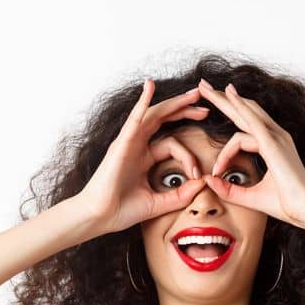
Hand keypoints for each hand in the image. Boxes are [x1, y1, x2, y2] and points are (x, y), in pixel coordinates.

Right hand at [73, 79, 211, 235]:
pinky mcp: (122, 143)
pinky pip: (134, 118)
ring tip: (193, 94)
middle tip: (205, 105)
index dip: (189, 157)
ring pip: (154, 114)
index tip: (198, 176)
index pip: (172, 145)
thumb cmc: (123, 210)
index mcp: (144, 157)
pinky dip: (143, 102)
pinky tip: (149, 87)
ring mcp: (128, 141)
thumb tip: (203, 184)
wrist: (100, 216)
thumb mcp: (161, 202)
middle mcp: (136, 145)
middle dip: (184, 111)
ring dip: (174, 103)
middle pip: (163, 120)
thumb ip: (182, 194)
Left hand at [193, 78, 304, 226]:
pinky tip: (227, 94)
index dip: (225, 149)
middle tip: (203, 87)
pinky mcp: (272, 143)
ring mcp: (276, 138)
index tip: (216, 171)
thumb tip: (208, 181)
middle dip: (223, 99)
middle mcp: (276, 137)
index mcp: (274, 147)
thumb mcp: (251, 197)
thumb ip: (229, 190)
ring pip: (245, 112)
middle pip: (245, 112)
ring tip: (204, 87)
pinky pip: (252, 120)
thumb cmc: (287, 205)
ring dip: (223, 99)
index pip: (245, 132)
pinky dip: (239, 106)